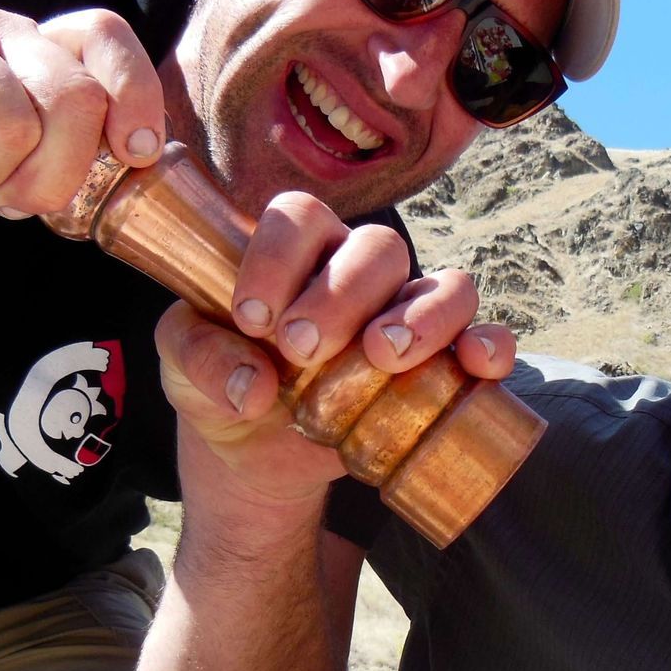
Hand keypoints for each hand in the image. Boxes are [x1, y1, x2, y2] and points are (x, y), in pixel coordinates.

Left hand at [156, 190, 513, 508]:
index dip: (279, 255)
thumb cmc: (219, 384)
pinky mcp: (440, 368)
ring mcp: (406, 316)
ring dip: (421, 315)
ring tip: (382, 356)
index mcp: (295, 251)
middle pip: (378, 247)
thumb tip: (255, 386)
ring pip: (444, 284)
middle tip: (302, 349)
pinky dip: (489, 346)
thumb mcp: (181, 367)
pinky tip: (475, 364)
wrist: (249, 455)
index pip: (300, 216)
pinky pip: (485, 339)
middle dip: (342, 294)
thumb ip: (198, 359)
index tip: (252, 317)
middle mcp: (358, 273)